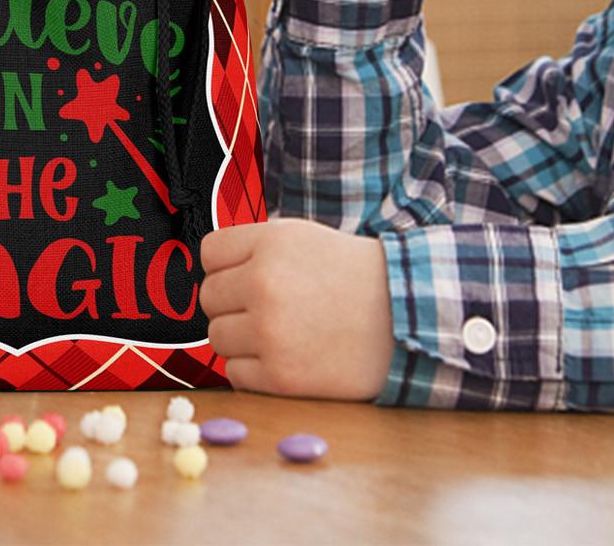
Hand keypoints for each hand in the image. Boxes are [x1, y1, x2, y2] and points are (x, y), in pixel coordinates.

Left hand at [200, 219, 394, 399]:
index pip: (209, 253)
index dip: (224, 266)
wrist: (405, 317)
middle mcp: (264, 284)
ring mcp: (270, 332)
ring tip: (276, 333)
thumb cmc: (352, 276)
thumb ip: (253, 246)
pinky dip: (251, 369)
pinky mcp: (281, 376)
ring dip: (239, 338)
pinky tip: (282, 357)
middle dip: (231, 303)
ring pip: (216, 337)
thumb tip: (210, 268)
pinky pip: (234, 373)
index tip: (241, 276)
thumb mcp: (301, 237)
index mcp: (269, 243)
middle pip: (209, 297)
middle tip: (263, 308)